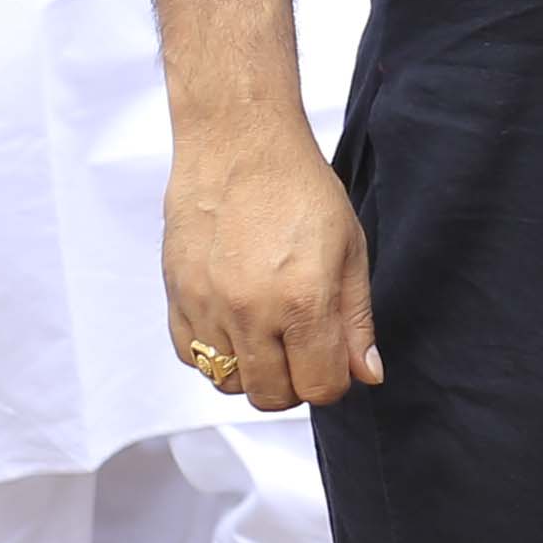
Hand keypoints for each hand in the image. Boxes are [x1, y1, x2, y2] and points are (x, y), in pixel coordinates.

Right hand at [164, 109, 378, 409]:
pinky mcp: (175, 297)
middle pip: (270, 396)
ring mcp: (206, 308)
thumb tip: (367, 375)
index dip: (333, 381)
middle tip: (303, 349)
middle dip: (294, 383)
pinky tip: (235, 321)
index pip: (318, 388)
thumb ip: (356, 320)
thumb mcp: (349, 251)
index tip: (334, 359)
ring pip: (228, 383)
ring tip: (269, 332)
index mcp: (303, 301)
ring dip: (253, 370)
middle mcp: (249, 313)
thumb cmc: (301, 191)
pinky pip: (191, 357)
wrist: (238, 146)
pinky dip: (215, 353)